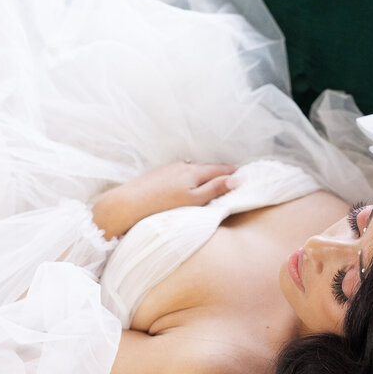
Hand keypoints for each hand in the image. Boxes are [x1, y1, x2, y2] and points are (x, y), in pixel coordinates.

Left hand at [92, 162, 238, 239]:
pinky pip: (181, 174)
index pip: (220, 169)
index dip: (234, 172)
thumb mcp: (194, 200)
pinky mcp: (158, 176)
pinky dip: (191, 178)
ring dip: (206, 174)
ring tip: (215, 180)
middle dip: (221, 171)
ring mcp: (168, 170)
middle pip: (207, 168)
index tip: (246, 174)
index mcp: (194, 172)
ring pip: (193, 170)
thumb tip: (238, 178)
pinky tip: (190, 185)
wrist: (126, 205)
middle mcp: (182, 166)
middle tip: (235, 176)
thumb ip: (215, 189)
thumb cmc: (162, 206)